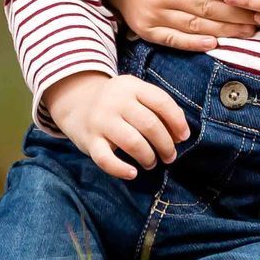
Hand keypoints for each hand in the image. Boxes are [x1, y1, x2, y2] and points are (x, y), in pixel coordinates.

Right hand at [44, 73, 189, 180]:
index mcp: (131, 86)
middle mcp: (115, 101)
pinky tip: (132, 173)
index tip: (183, 137)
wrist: (76, 101)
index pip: (161, 101)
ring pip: (132, 142)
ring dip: (148, 157)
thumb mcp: (135, 94)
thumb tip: (180, 134)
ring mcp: (101, 120)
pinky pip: (106, 159)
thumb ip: (158, 108)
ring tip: (152, 163)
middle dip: (165, 145)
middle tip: (170, 156)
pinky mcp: (89, 140)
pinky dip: (121, 170)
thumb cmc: (117, 102)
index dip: (177, 121)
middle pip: (149, 124)